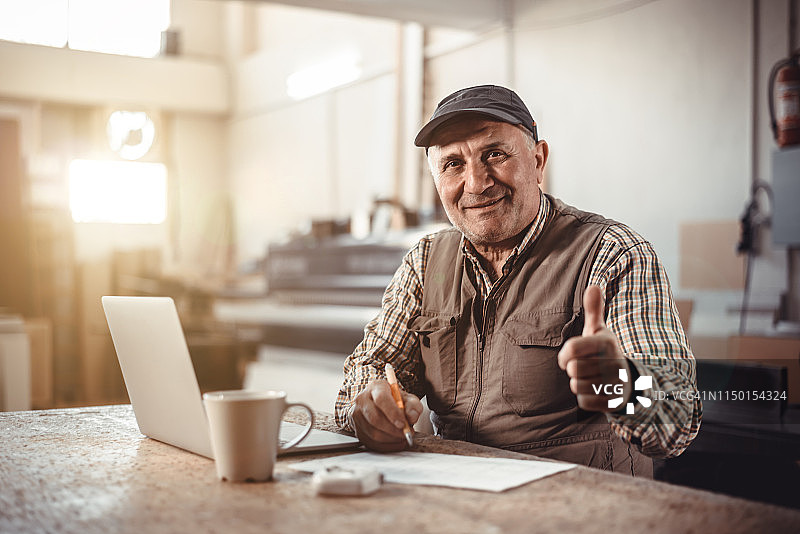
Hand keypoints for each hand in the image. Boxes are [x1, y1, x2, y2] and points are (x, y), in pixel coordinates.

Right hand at [348, 378, 422, 451]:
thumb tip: (411, 416)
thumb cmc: (394, 401)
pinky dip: (386, 446)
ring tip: (402, 437)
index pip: (381, 399)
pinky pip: (371, 442)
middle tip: (406, 433)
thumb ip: (413, 405)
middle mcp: (362, 400)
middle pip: (375, 418)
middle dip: (393, 430)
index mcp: (376, 387)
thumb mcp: (408, 398)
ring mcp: (357, 415)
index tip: (403, 423)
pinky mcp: (357, 429)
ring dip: (391, 439)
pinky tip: (395, 442)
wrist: (381, 405)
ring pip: (373, 433)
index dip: (392, 413)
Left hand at [557, 285, 631, 411]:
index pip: (572, 349)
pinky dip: (585, 398)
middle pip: (573, 369)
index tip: (568, 356)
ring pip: (577, 386)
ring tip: (591, 378)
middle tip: (585, 367)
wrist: (628, 381)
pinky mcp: (613, 403)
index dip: (564, 354)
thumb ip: (594, 311)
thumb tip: (593, 286)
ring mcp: (615, 384)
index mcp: (607, 343)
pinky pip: (584, 402)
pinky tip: (596, 391)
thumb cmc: (605, 353)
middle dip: (574, 370)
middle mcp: (614, 363)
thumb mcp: (600, 331)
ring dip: (579, 384)